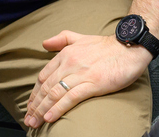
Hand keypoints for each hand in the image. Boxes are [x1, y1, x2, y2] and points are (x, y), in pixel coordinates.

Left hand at [24, 30, 152, 128]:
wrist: (130, 48)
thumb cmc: (107, 46)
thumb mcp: (81, 38)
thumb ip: (62, 39)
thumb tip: (44, 43)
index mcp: (66, 54)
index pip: (43, 76)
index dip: (35, 93)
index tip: (31, 105)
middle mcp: (70, 63)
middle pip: (46, 87)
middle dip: (35, 105)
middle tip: (28, 119)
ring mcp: (81, 74)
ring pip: (55, 94)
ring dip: (42, 110)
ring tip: (35, 122)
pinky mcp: (93, 83)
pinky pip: (70, 98)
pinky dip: (58, 108)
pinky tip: (50, 117)